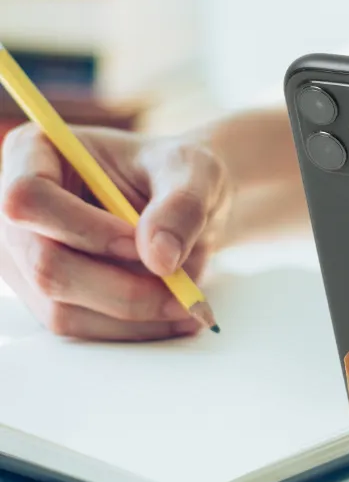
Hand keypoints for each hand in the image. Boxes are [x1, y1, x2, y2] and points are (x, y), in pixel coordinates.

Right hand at [0, 124, 228, 340]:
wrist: (183, 207)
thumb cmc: (179, 175)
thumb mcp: (197, 172)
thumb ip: (183, 205)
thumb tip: (159, 259)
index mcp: (34, 153)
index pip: (28, 198)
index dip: (83, 228)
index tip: (141, 243)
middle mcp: (15, 212)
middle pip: (44, 264)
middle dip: (120, 287)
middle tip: (183, 291)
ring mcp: (23, 260)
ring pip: (61, 308)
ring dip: (132, 314)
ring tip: (188, 302)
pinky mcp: (46, 297)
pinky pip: (80, 328)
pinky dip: (131, 328)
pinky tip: (175, 315)